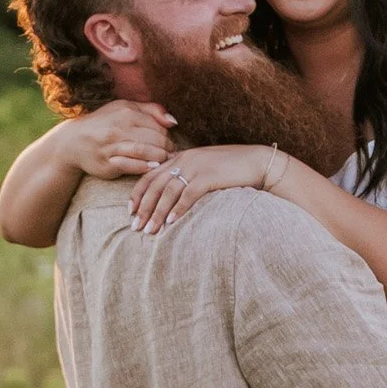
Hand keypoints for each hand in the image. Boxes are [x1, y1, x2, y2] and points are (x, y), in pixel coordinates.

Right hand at [69, 102, 174, 180]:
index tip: (170, 144)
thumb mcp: (124, 108)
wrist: (73, 141)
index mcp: (126, 112)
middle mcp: (118, 128)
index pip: (158, 126)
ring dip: (159, 158)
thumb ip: (151, 110)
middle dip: (167, 148)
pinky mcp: (106, 163)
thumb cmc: (104, 123)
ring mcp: (111, 146)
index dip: (167, 136)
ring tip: (164, 161)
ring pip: (144, 151)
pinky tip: (151, 167)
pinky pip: (130, 166)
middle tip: (171, 154)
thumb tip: (173, 122)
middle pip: (154, 139)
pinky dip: (144, 167)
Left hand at [128, 144, 276, 235]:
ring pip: (168, 191)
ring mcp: (196, 167)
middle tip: (135, 226)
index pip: (150, 174)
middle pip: (155, 185)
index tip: (130, 210)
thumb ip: (186, 175)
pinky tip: (171, 223)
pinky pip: (188, 195)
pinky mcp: (209, 177)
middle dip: (143, 208)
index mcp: (180, 157)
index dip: (137, 193)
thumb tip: (171, 193)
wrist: (257, 162)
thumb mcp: (204, 167)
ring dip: (157, 213)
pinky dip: (178, 209)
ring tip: (150, 230)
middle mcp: (184, 160)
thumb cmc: (230, 168)